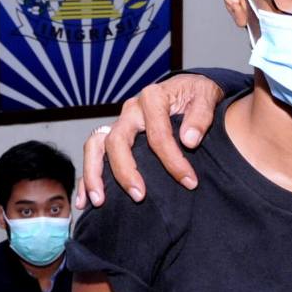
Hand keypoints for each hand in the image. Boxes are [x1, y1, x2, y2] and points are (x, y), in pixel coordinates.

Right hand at [75, 74, 223, 207]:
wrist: (188, 90)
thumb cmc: (196, 95)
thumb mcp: (206, 96)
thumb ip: (201, 116)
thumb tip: (189, 140)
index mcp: (152, 98)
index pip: (158, 133)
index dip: (173, 160)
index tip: (190, 182)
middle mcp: (130, 110)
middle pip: (117, 141)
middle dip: (126, 171)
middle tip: (139, 196)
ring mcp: (118, 124)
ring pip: (95, 146)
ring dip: (94, 174)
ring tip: (99, 201)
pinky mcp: (113, 136)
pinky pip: (93, 156)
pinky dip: (86, 178)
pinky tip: (85, 202)